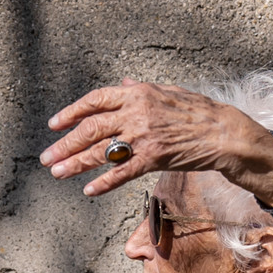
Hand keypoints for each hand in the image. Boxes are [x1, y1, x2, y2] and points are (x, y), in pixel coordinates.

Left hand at [39, 79, 272, 201]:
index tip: (54, 124)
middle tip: (46, 158)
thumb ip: (143, 89)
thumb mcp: (169, 92)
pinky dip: (104, 182)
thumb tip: (123, 82)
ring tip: (57, 173)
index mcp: (138, 93)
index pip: (95, 100)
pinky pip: (123, 172)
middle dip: (65, 144)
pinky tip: (89, 190)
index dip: (72, 112)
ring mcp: (145, 135)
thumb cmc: (197, 112)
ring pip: (101, 151)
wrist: (225, 132)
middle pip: (91, 128)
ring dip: (75, 163)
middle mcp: (137, 111)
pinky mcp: (155, 157)